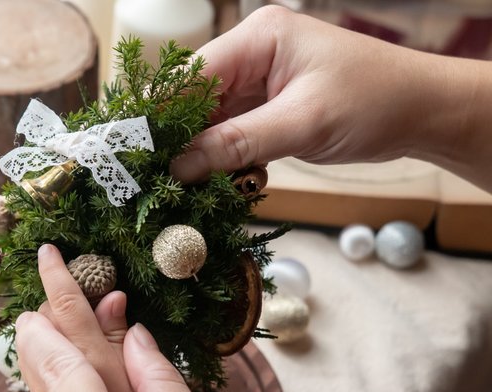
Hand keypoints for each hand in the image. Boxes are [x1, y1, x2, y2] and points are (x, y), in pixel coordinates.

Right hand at [170, 5, 491, 189]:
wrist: (423, 112)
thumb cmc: (375, 102)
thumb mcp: (302, 124)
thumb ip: (236, 144)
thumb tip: (177, 167)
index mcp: (258, 37)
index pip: (189, 77)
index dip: (159, 117)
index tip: (136, 155)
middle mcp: (251, 53)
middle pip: (192, 99)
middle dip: (177, 139)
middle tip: (154, 179)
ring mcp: (259, 80)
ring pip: (208, 120)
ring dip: (199, 153)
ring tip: (180, 186)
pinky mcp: (267, 105)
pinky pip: (229, 132)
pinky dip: (222, 157)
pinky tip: (214, 180)